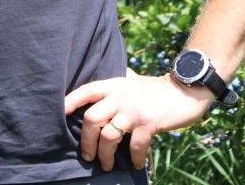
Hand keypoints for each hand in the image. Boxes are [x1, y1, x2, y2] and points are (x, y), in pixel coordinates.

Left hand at [64, 69, 211, 170]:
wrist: (185, 91)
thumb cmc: (156, 88)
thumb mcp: (133, 80)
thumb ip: (118, 84)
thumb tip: (103, 86)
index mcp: (114, 85)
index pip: (86, 91)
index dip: (70, 101)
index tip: (59, 113)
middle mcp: (120, 97)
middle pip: (92, 118)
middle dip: (86, 140)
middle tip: (86, 155)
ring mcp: (134, 111)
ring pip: (109, 136)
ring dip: (105, 154)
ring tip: (106, 165)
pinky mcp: (149, 124)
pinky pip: (135, 146)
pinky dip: (134, 158)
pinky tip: (135, 164)